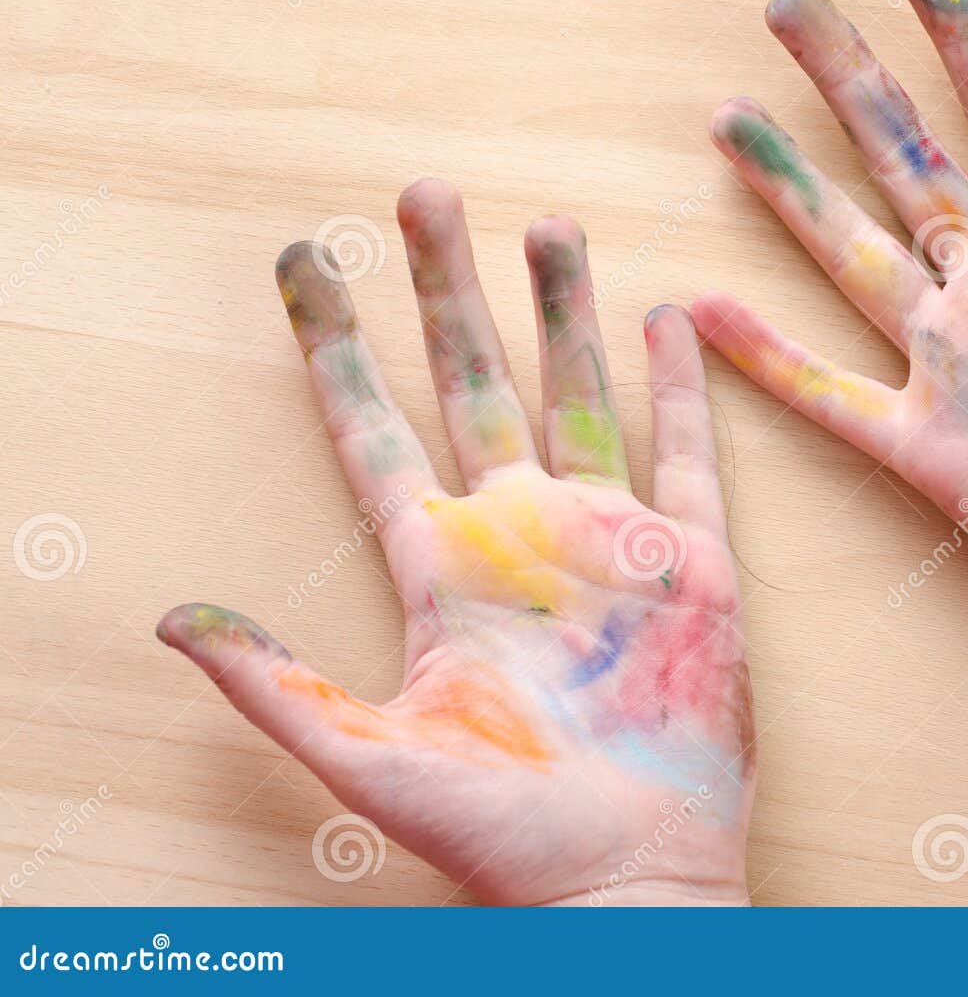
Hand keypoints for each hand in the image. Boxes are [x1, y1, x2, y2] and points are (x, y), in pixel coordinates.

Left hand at [159, 180, 752, 904]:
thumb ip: (276, 684)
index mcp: (438, 569)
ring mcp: (607, 541)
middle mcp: (519, 535)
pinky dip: (679, 387)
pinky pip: (686, 453)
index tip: (306, 263)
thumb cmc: (501, 835)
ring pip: (580, 394)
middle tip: (427, 195)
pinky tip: (665, 320)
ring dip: (564, 310)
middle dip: (450, 290)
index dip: (336, 348)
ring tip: (548, 226)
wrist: (627, 879)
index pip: (374, 431)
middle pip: (475, 382)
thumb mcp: (368, 758)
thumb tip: (168, 618)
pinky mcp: (691, 564)